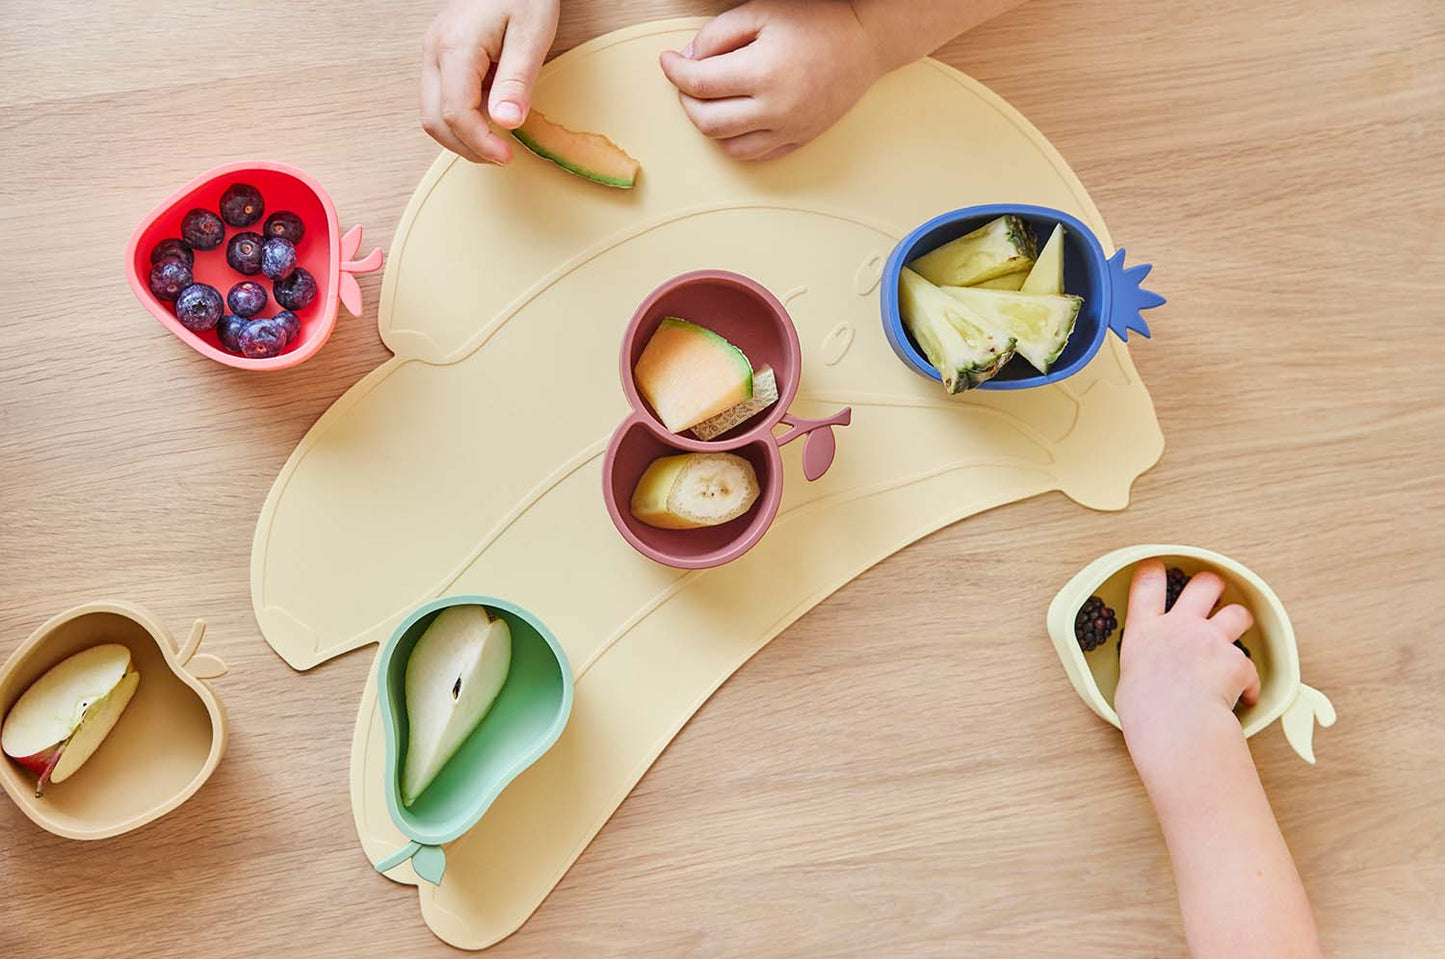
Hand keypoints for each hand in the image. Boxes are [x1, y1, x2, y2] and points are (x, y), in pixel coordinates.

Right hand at [421, 0, 559, 163]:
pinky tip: (489, 115)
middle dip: (467, 147)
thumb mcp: (532, 35)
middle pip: (434, 120)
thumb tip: (506, 124)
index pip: (456, 114)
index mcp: (456, 47)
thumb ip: (517, 81)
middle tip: (502, 155)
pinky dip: (462, 118)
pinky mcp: (439, 57)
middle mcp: (434, 52)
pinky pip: (441, 99)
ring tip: (497, 139)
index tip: (507, 157)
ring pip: (432, 113)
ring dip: (462, 136)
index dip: (480, 144)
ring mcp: (433, 54)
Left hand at [658, 0, 883, 159]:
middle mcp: (776, 109)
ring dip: (711, 126)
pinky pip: (758, 154)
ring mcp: (790, 129)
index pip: (699, 83)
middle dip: (687, 101)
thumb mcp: (761, 11)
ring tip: (710, 100)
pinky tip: (735, 118)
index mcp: (763, 73)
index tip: (668, 61)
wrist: (867, 39)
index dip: (675, 72)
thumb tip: (689, 61)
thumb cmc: (817, 18)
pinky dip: (737, 141)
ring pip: (730, 146)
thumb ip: (717, 36)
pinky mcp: (802, 138)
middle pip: (708, 122)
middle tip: (686, 81)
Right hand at [1114, 560, 1260, 748]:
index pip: (1147, 584)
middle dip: (1212, 585)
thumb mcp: (1129, 680)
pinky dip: (1250, 682)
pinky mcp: (1237, 662)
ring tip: (1240, 629)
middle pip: (1203, 585)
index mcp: (1146, 631)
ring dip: (1239, 620)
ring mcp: (1211, 640)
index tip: (1156, 567)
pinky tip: (1246, 697)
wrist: (1175, 724)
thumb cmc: (1146, 711)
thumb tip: (1147, 677)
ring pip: (1237, 614)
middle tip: (1214, 590)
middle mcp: (1180, 627)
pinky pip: (1250, 668)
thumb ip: (1143, 666)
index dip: (1153, 571)